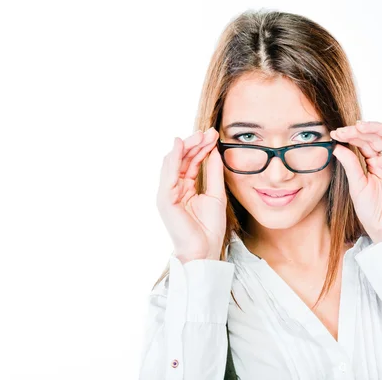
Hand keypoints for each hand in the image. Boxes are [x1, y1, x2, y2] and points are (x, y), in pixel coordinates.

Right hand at [156, 127, 226, 263]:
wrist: (204, 250)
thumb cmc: (209, 228)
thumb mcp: (216, 194)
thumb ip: (214, 173)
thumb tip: (214, 151)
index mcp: (184, 188)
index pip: (191, 162)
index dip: (202, 147)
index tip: (214, 135)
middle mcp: (173, 189)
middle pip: (181, 159)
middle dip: (194, 143)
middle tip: (209, 132)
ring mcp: (167, 193)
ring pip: (173, 162)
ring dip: (186, 147)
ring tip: (200, 135)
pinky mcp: (164, 199)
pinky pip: (168, 174)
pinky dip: (173, 158)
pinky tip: (181, 145)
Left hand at [329, 120, 381, 243]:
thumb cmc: (372, 212)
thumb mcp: (356, 185)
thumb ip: (350, 164)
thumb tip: (337, 146)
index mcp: (373, 164)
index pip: (362, 143)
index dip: (350, 136)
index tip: (335, 134)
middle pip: (374, 138)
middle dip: (358, 131)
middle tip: (342, 131)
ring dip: (375, 128)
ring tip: (358, 126)